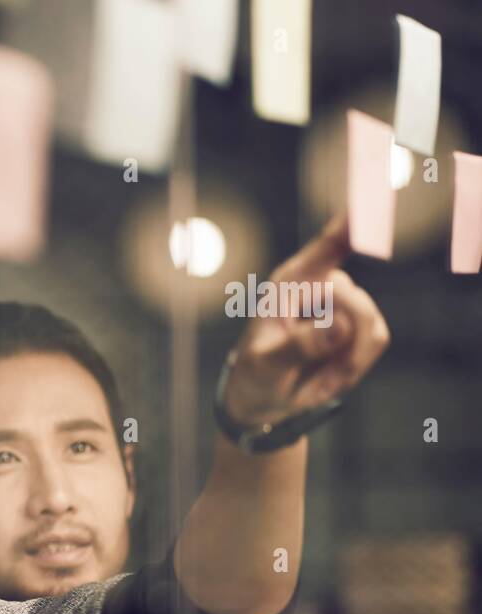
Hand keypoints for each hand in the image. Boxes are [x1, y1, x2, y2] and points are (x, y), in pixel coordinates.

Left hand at [223, 213, 390, 425]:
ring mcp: (346, 304)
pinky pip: (376, 341)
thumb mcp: (264, 364)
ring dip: (346, 359)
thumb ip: (298, 346)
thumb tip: (338, 325)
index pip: (328, 246)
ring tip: (313, 372)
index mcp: (291, 282)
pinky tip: (327, 372)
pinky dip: (353, 365)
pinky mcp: (363, 325)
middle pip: (353, 301)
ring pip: (371, 326)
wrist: (264, 396)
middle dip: (339, 341)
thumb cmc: (255, 373)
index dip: (354, 224)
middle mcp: (322, 285)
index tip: (375, 198)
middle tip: (309, 367)